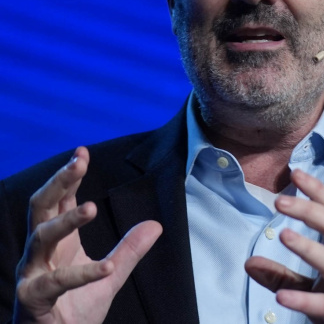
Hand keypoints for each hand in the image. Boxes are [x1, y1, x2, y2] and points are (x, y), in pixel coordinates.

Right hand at [13, 146, 162, 323]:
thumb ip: (129, 251)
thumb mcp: (108, 277)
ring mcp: (31, 275)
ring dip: (65, 221)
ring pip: (40, 239)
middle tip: (78, 162)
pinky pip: (55, 283)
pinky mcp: (32, 300)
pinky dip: (82, 274)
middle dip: (58, 183)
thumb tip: (154, 225)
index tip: (82, 152)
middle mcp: (39, 254)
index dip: (68, 176)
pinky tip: (106, 267)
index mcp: (56, 244)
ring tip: (90, 207)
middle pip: (41, 208)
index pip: (58, 201)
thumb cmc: (73, 310)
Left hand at [245, 170, 323, 323]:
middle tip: (281, 201)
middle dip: (312, 212)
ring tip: (284, 235)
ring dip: (310, 248)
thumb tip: (250, 262)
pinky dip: (304, 300)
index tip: (296, 173)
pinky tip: (282, 297)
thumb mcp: (315, 289)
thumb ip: (283, 277)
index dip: (319, 192)